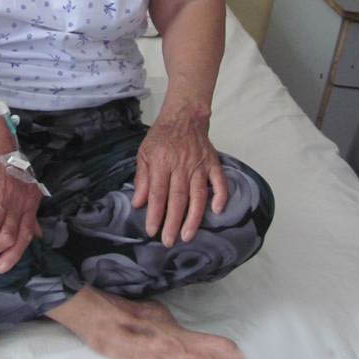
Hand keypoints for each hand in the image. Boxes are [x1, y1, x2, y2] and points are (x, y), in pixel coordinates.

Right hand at [0, 129, 42, 273]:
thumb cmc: (5, 158)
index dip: (14, 255)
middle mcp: (20, 199)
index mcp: (30, 201)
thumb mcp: (23, 185)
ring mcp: (4, 193)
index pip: (26, 235)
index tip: (1, 269)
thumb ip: (28, 211)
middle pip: (6, 237)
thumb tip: (36, 234)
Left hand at [131, 102, 227, 246]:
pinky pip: (219, 181)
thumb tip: (138, 203)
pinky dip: (220, 196)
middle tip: (169, 241)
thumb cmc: (161, 136)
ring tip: (187, 236)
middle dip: (172, 222)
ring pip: (197, 195)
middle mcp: (181, 165)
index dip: (155, 213)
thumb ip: (142, 178)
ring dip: (193, 217)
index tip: (151, 231)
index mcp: (161, 162)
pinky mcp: (213, 163)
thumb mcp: (144, 153)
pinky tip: (217, 211)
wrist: (184, 116)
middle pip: (177, 198)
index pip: (157, 193)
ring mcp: (199, 165)